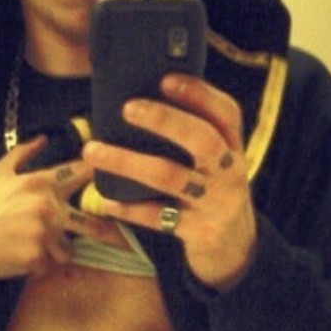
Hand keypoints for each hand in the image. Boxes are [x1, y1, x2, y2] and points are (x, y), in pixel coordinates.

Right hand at [0, 136, 115, 279]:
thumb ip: (23, 154)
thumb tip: (43, 139)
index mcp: (41, 182)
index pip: (82, 174)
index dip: (98, 176)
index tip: (109, 180)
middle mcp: (48, 207)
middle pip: (92, 223)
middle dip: (107, 232)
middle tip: (116, 238)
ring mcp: (44, 234)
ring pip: (68, 250)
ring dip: (57, 252)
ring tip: (37, 248)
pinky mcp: (37, 258)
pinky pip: (49, 266)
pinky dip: (39, 266)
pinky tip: (21, 258)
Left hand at [84, 75, 256, 290]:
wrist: (237, 252)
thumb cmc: (213, 195)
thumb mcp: (216, 166)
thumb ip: (193, 140)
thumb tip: (138, 106)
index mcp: (234, 149)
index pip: (226, 113)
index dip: (199, 93)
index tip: (166, 78)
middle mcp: (229, 173)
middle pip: (202, 139)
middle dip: (164, 120)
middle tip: (128, 108)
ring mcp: (216, 203)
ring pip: (170, 177)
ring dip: (128, 162)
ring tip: (93, 151)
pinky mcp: (200, 232)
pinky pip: (160, 218)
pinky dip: (131, 209)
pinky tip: (108, 201)